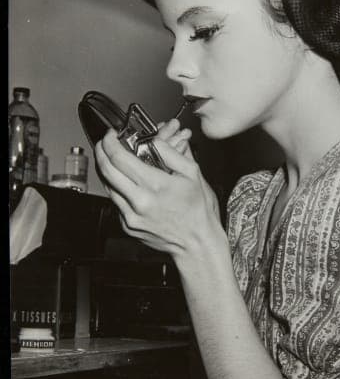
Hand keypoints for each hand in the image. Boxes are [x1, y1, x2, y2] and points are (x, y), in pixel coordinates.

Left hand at [95, 121, 221, 259]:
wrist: (196, 243)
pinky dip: (117, 188)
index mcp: (155, 185)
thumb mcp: (192, 173)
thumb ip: (170, 152)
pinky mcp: (128, 226)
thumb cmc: (198, 210)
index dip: (110, 142)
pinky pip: (116, 202)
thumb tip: (153, 140)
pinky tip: (125, 182)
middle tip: (104, 143)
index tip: (111, 135)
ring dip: (107, 170)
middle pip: (106, 170)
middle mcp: (140, 201)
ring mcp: (131, 216)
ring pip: (108, 186)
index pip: (120, 158)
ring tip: (113, 160)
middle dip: (101, 152)